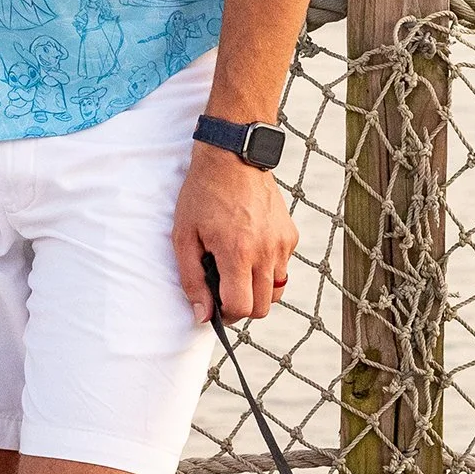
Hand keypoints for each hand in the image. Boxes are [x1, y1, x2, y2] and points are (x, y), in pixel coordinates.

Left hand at [172, 143, 294, 324]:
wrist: (233, 157)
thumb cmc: (202, 195)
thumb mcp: (184, 237)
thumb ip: (192, 280)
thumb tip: (202, 316)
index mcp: (237, 253)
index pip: (242, 308)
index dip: (226, 315)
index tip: (216, 307)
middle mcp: (266, 252)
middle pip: (263, 308)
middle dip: (243, 307)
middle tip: (225, 291)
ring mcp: (282, 244)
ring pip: (277, 291)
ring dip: (258, 290)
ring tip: (238, 270)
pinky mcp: (290, 235)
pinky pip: (283, 267)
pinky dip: (267, 269)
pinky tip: (250, 249)